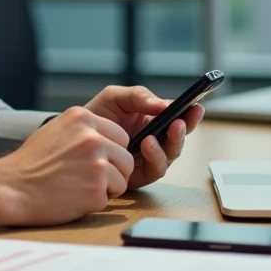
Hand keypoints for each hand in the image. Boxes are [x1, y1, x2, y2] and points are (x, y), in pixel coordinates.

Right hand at [0, 106, 133, 229]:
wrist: (10, 187)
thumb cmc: (31, 162)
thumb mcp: (57, 129)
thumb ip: (84, 129)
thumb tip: (108, 137)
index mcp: (83, 118)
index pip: (120, 135)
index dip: (112, 152)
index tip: (98, 160)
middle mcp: (92, 138)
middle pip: (126, 158)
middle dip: (115, 171)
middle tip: (90, 178)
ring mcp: (96, 164)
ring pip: (122, 179)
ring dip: (106, 188)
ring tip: (79, 187)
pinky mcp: (95, 190)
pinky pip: (108, 199)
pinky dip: (94, 203)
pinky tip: (72, 198)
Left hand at [84, 85, 204, 189]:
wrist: (73, 138)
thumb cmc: (97, 114)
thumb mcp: (116, 97)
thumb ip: (139, 96)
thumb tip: (163, 105)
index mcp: (153, 119)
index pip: (178, 116)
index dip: (190, 113)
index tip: (196, 107)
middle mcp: (156, 139)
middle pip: (178, 138)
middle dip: (183, 131)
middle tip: (178, 123)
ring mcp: (149, 158)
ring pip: (171, 155)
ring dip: (168, 146)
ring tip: (153, 136)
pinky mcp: (140, 175)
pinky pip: (155, 170)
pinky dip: (154, 158)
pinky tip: (146, 146)